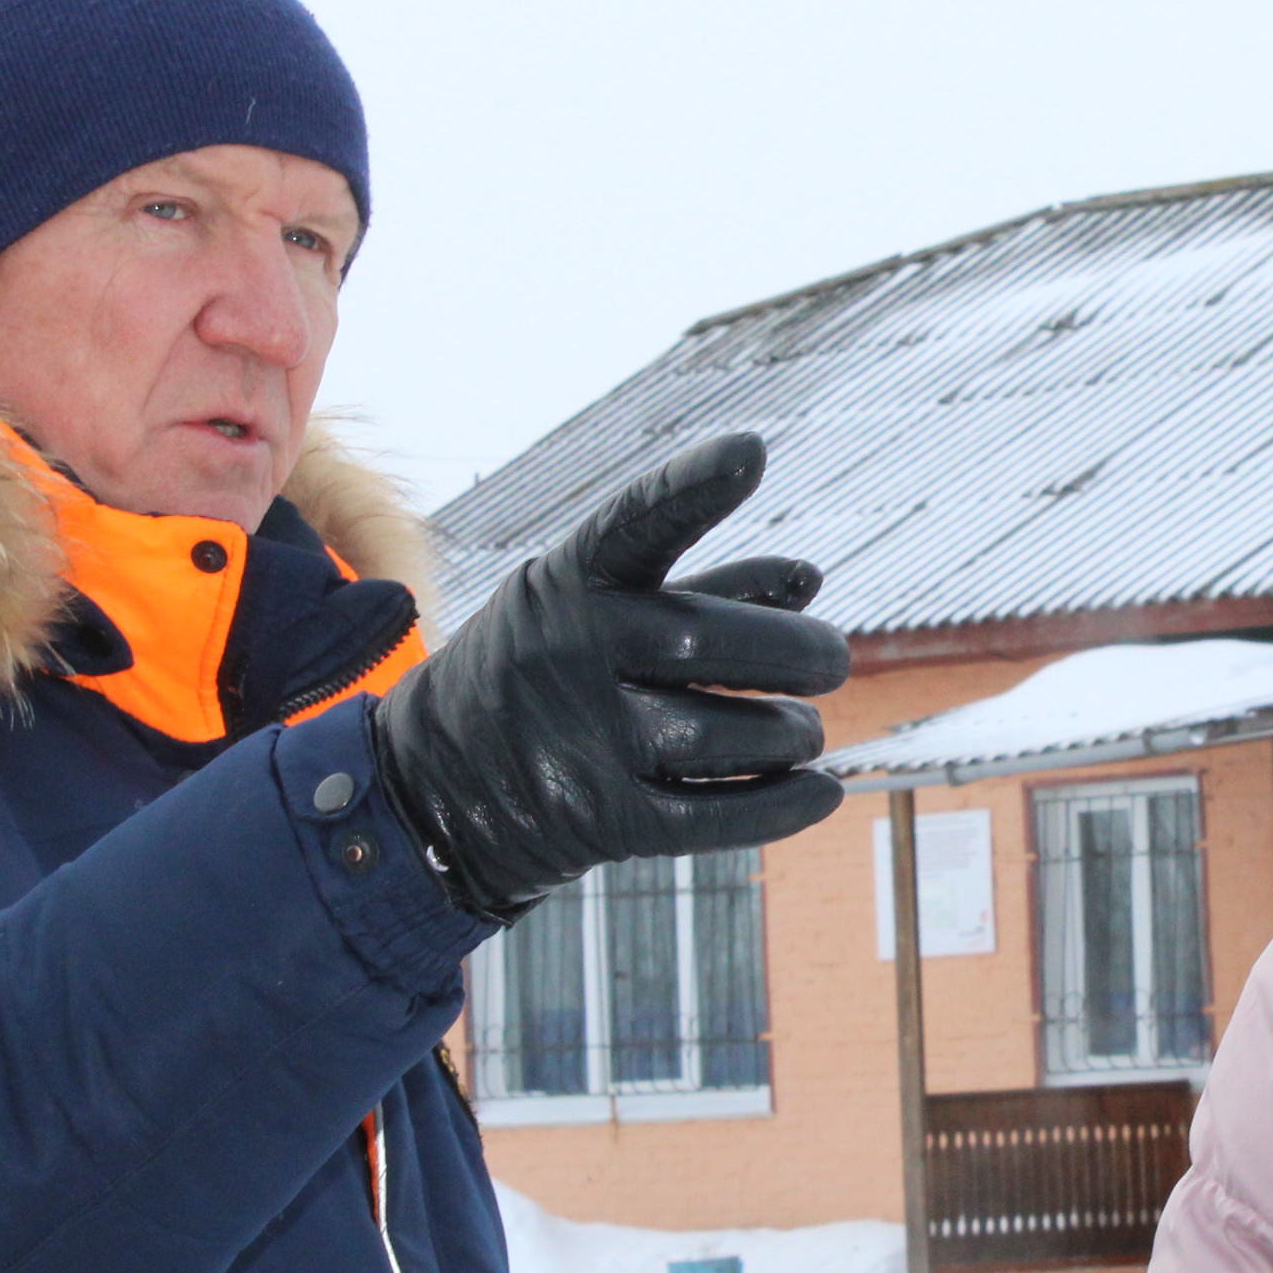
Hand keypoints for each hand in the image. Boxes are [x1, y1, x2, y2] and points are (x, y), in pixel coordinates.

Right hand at [371, 432, 847, 920]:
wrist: (440, 786)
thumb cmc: (547, 671)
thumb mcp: (596, 608)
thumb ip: (703, 588)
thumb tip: (810, 580)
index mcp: (572, 582)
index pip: (636, 524)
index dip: (693, 487)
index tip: (750, 453)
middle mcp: (572, 653)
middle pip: (711, 643)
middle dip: (799, 653)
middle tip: (832, 662)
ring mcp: (584, 740)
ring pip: (729, 734)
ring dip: (791, 734)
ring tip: (798, 730)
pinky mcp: (602, 819)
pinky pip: (717, 814)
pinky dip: (784, 804)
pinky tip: (818, 791)